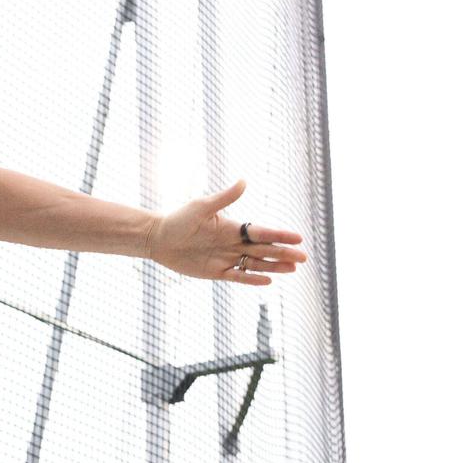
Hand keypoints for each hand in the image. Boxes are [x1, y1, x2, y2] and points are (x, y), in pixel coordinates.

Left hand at [147, 179, 306, 285]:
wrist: (158, 239)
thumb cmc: (178, 219)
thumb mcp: (201, 207)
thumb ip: (224, 198)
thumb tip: (244, 181)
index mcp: (233, 227)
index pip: (262, 232)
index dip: (280, 236)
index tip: (298, 238)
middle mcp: (233, 242)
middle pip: (264, 250)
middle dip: (284, 254)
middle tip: (304, 258)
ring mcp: (226, 257)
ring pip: (255, 264)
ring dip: (274, 267)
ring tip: (293, 270)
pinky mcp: (216, 271)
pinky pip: (238, 276)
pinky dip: (252, 279)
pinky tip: (268, 281)